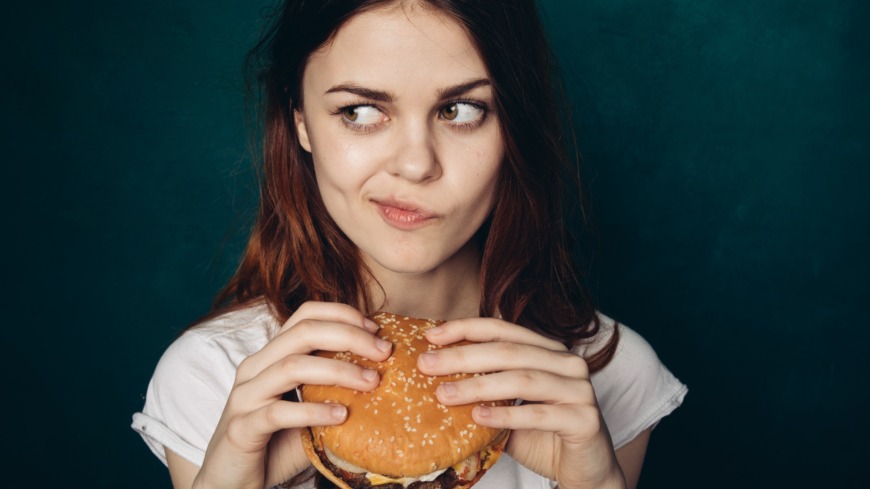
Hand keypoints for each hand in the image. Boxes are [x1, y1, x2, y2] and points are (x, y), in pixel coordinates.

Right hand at [192, 302, 392, 488]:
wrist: (231, 482)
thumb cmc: (275, 443)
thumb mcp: (310, 409)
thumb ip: (334, 391)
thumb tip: (383, 377)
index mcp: (271, 356)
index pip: (305, 314)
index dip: (343, 314)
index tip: (376, 329)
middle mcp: (254, 368)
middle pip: (303, 332)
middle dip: (349, 335)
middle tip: (384, 351)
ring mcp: (244, 397)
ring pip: (292, 366)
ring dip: (338, 370)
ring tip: (371, 382)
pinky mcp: (240, 428)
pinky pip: (278, 414)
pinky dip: (314, 411)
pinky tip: (342, 416)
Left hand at [417, 318, 625, 488]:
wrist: (584, 471)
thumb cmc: (541, 435)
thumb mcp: (508, 406)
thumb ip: (484, 389)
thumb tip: (433, 377)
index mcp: (548, 350)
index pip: (502, 329)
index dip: (465, 329)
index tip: (431, 336)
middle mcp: (567, 363)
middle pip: (508, 352)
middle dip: (462, 356)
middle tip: (426, 365)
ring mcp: (580, 390)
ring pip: (522, 380)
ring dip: (478, 386)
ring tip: (445, 394)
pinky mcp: (586, 420)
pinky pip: (540, 415)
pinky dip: (506, 415)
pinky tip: (478, 418)